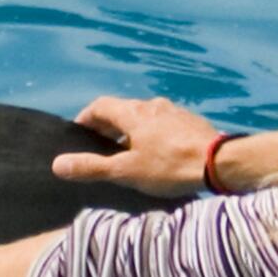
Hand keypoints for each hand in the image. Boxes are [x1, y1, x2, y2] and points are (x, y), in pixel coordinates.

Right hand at [61, 95, 224, 196]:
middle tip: (99, 147)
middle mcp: (152, 105)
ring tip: (127, 152)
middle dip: (107, 126)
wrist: (220, 163)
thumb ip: (92, 168)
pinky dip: (152, 134)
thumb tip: (57, 164)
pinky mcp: (191, 122)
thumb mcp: (126, 171)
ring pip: (144, 116)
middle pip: (122, 110)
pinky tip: (157, 153)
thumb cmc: (169, 166)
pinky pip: (163, 123)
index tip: (78, 134)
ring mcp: (174, 111)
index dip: (85, 118)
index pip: (100, 106)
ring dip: (131, 130)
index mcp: (132, 113)